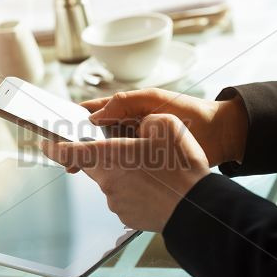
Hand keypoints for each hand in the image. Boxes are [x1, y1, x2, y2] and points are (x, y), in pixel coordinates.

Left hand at [41, 114, 209, 231]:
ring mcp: (116, 201)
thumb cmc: (181, 168)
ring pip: (110, 182)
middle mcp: (107, 180)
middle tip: (129, 154)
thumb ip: (143, 120)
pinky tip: (154, 189)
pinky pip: (123, 199)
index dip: (55, 147)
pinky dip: (133, 192)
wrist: (197, 208)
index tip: (46, 146)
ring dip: (124, 175)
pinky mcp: (126, 216)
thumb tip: (137, 128)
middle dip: (104, 157)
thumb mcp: (166, 124)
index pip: (71, 151)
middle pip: (93, 166)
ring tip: (152, 174)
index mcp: (111, 155)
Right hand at [81, 88, 247, 166]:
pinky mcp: (145, 159)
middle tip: (67, 158)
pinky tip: (102, 175)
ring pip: (106, 150)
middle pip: (95, 134)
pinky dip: (110, 169)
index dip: (75, 118)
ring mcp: (136, 143)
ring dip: (92, 158)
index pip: (94, 111)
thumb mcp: (155, 100)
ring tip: (77, 168)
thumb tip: (95, 115)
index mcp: (127, 108)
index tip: (59, 128)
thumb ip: (125, 103)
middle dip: (80, 144)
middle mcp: (127, 125)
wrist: (217, 135)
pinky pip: (121, 164)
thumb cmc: (189, 111)